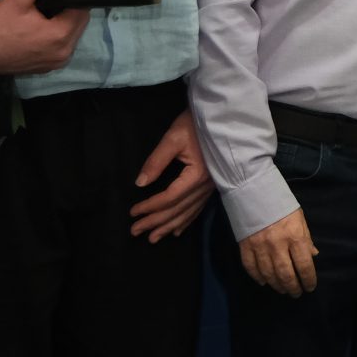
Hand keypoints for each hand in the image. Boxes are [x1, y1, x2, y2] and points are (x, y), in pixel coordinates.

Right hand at [0, 0, 90, 76]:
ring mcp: (56, 63)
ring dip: (65, 24)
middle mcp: (63, 53)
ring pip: (72, 37)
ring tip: (51, 10)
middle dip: (71, 10)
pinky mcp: (47, 68)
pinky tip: (44, 27)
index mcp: (60, 35)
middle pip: (79, 24)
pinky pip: (61, 48)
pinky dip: (57, 38)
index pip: (81, 10)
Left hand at [127, 110, 212, 241]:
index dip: (150, 206)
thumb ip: (156, 161)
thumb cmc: (197, 124)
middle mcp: (206, 186)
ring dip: (169, 226)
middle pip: (178, 209)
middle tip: (135, 231)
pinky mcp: (213, 185)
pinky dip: (186, 221)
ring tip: (153, 238)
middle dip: (156, 222)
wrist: (223, 118)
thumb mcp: (173, 138)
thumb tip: (140, 183)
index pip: (169, 197)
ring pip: (188, 213)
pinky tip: (177, 231)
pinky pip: (198, 209)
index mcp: (196, 175)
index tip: (133, 212)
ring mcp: (211, 188)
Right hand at [238, 208, 318, 296]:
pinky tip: (264, 282)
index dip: (308, 280)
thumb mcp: (299, 218)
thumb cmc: (281, 203)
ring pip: (268, 274)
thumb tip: (313, 256)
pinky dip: (257, 277)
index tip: (310, 287)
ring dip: (277, 285)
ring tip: (283, 289)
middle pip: (286, 274)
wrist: (253, 190)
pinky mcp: (245, 246)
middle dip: (293, 287)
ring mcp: (260, 247)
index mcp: (295, 236)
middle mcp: (278, 245)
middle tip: (296, 293)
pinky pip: (251, 268)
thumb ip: (306, 238)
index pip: (304, 265)